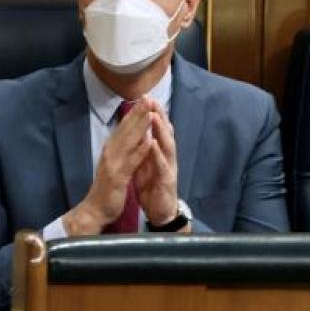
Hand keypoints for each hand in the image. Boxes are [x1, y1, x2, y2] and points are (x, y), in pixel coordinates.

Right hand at [63, 100, 153, 235]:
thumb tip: (131, 136)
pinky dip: (139, 151)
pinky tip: (148, 141)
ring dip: (139, 127)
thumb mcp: (114, 165)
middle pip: (125, 129)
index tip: (144, 98)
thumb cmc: (107, 188)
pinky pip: (130, 162)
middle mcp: (109, 153)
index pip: (123, 127)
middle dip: (137, 113)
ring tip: (150, 113)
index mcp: (110, 149)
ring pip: (128, 142)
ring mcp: (112, 164)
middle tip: (148, 97)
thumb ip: (121, 150)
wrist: (95, 209)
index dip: (134, 112)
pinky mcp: (117, 177)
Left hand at [133, 98, 181, 226]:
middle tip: (152, 99)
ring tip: (154, 115)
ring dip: (160, 130)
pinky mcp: (167, 181)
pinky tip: (154, 143)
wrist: (161, 212)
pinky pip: (162, 166)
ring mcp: (169, 168)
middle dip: (159, 116)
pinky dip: (158, 154)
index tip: (145, 98)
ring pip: (167, 146)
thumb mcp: (147, 165)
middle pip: (165, 133)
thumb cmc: (153, 188)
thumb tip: (140, 132)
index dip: (153, 114)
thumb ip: (145, 149)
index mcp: (159, 153)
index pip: (157, 130)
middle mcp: (167, 157)